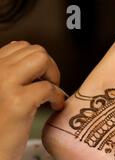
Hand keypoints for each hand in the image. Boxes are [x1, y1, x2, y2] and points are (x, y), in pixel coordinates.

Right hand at [0, 41, 64, 159]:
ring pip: (41, 59)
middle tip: (49, 88)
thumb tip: (35, 65)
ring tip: (51, 95)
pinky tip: (54, 107)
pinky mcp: (17, 103)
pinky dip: (58, 97)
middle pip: (35, 50)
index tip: (40, 81)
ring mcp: (4, 84)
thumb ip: (9, 77)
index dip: (37, 63)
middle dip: (49, 68)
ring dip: (53, 76)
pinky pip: (48, 87)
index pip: (19, 46)